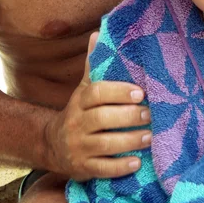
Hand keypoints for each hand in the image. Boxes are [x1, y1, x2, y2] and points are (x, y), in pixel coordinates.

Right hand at [44, 32, 151, 180]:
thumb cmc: (79, 111)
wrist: (53, 144)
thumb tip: (98, 33)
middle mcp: (76, 123)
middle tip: (151, 115)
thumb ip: (93, 65)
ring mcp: (78, 147)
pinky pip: (102, 168)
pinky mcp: (82, 168)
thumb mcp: (83, 88)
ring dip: (130, 141)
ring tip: (150, 136)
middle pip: (102, 118)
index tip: (140, 92)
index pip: (97, 93)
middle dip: (129, 116)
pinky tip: (137, 162)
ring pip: (105, 144)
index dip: (118, 91)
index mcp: (79, 100)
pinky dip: (120, 166)